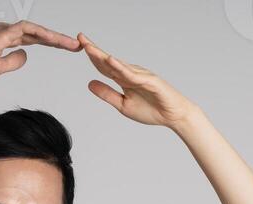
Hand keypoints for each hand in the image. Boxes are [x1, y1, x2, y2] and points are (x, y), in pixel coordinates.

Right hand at [0, 21, 80, 86]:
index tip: (68, 50)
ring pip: (34, 29)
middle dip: (59, 39)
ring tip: (70, 44)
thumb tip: (25, 57)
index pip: (35, 39)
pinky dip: (39, 33)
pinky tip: (52, 39)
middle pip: (38, 33)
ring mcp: (2, 31)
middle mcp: (6, 31)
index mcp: (6, 38)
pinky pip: (23, 30)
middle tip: (77, 46)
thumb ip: (12, 61)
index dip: (52, 43)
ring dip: (53, 36)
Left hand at [78, 33, 196, 128]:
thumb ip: (107, 94)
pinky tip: (110, 60)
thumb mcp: (123, 104)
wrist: (173, 116)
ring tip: (89, 48)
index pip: (104, 66)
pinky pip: (132, 74)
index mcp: (123, 78)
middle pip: (108, 61)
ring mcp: (140, 75)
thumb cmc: (151, 109)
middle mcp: (130, 72)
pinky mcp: (149, 80)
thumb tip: (89, 84)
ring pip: (118, 65)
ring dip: (103, 56)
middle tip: (80, 38)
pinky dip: (121, 67)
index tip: (79, 45)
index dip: (92, 56)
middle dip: (94, 50)